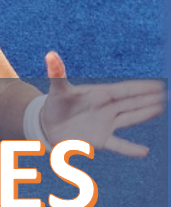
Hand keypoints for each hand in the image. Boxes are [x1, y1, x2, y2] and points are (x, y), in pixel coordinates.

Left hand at [41, 51, 165, 156]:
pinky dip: (130, 148)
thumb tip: (49, 55)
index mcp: (99, 94)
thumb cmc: (55, 105)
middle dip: (148, 98)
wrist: (47, 126)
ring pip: (130, 118)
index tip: (158, 85)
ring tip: (160, 108)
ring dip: (144, 114)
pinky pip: (118, 144)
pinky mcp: (100, 140)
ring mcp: (105, 124)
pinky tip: (144, 152)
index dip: (140, 88)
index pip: (124, 90)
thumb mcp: (57, 89)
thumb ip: (56, 73)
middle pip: (131, 102)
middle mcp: (106, 108)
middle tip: (165, 94)